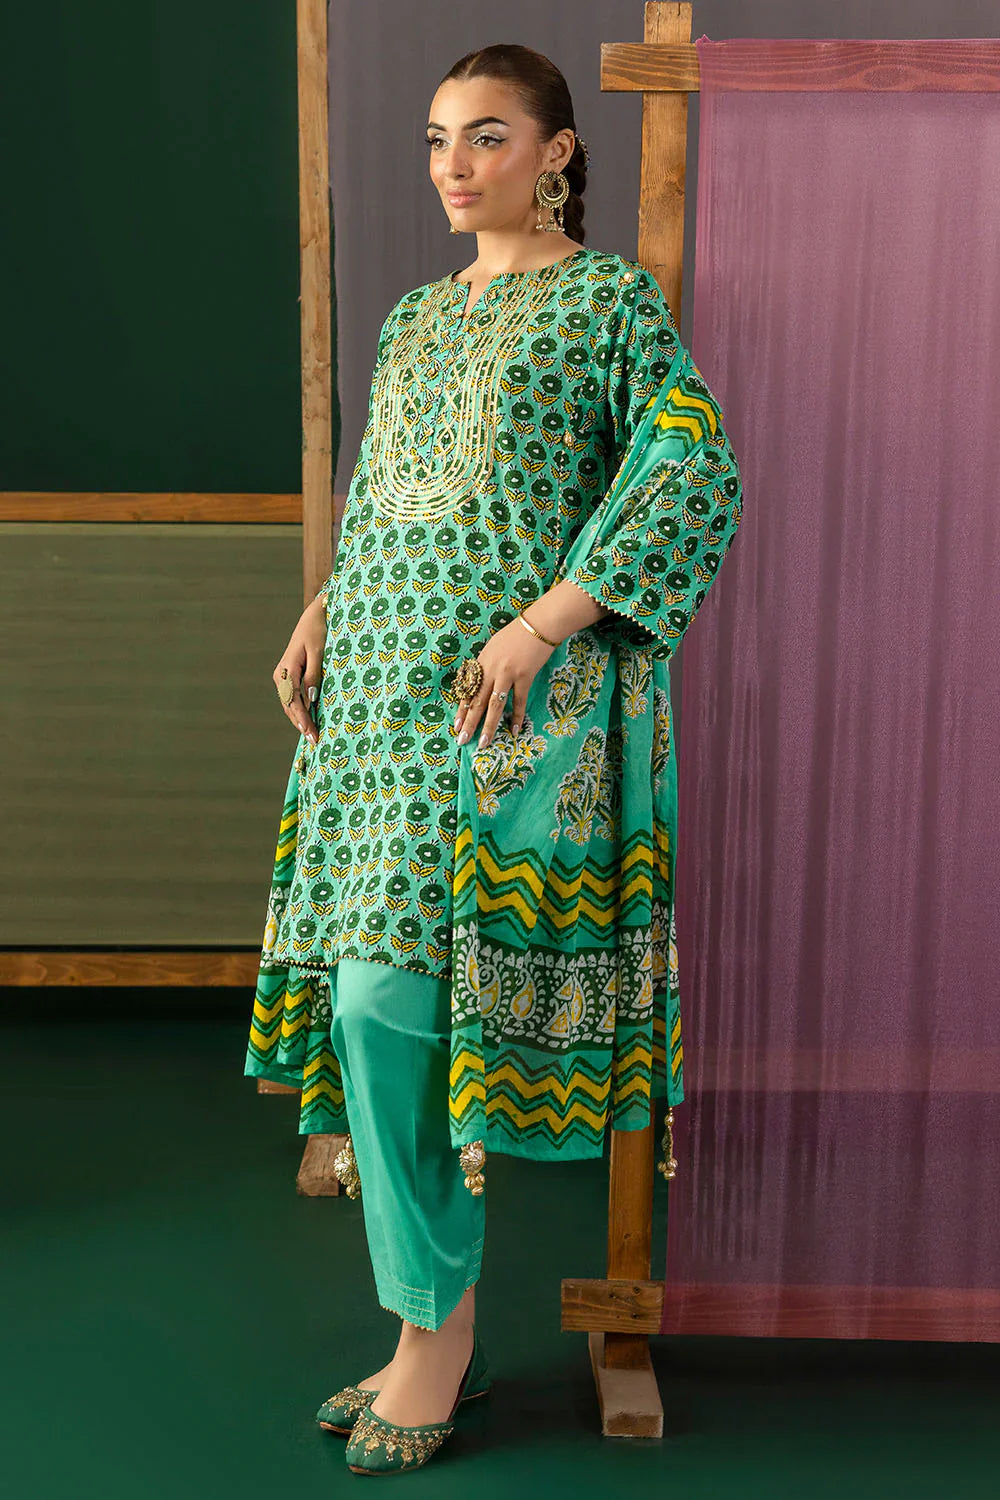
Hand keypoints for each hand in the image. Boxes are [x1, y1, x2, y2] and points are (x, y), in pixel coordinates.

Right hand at [273, 596, 324, 744]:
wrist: (314, 617)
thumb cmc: (318, 632)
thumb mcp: (319, 652)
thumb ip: (314, 675)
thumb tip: (311, 699)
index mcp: (288, 669)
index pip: (294, 701)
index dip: (303, 720)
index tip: (312, 733)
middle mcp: (281, 675)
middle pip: (289, 706)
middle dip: (301, 725)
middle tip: (314, 741)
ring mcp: (283, 676)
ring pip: (289, 704)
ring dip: (299, 720)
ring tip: (311, 736)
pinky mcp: (288, 676)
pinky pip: (292, 698)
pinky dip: (299, 711)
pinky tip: (308, 721)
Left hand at [454, 614, 557, 748]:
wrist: (539, 624)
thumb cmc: (517, 634)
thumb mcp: (494, 646)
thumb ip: (487, 665)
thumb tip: (481, 683)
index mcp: (482, 661)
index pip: (467, 690)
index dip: (461, 709)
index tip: (455, 725)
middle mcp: (491, 669)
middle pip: (477, 701)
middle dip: (468, 723)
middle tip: (462, 740)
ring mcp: (507, 673)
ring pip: (494, 705)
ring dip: (488, 726)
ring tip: (484, 742)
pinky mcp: (524, 676)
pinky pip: (518, 701)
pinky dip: (516, 716)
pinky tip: (514, 730)